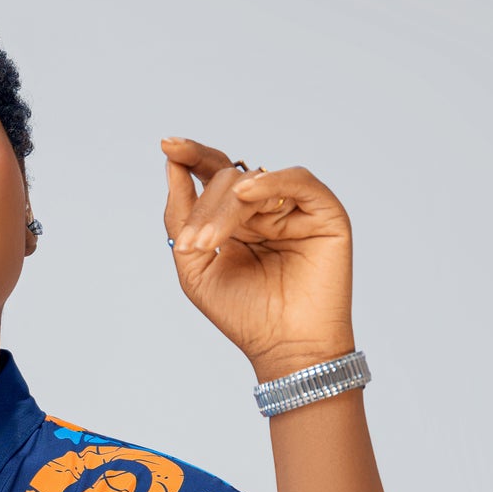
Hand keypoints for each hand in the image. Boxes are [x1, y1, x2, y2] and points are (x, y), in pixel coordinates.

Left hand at [161, 139, 353, 382]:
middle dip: (204, 209)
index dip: (191, 156)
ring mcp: (295, 207)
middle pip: (227, 178)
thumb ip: (180, 217)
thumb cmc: (244, 314)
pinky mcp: (325, 212)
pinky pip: (297, 180)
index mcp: (235, 217)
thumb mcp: (195, 266)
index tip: (167, 144)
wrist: (285, 347)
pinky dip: (271, 182)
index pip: (212, 173)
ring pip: (254, 181)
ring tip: (210, 244)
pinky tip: (247, 193)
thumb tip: (171, 165)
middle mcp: (265, 207)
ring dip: (226, 209)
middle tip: (194, 246)